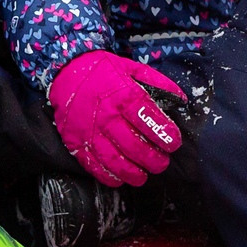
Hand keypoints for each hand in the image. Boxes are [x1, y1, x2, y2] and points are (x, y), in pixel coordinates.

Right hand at [48, 50, 185, 187]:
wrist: (65, 72)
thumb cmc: (102, 71)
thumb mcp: (132, 68)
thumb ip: (157, 83)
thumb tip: (180, 100)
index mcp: (124, 96)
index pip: (150, 120)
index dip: (166, 135)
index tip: (174, 143)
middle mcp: (107, 116)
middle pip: (135, 147)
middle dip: (153, 160)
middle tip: (162, 163)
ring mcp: (90, 131)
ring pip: (115, 161)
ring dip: (133, 173)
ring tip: (144, 176)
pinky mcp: (76, 142)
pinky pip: (94, 165)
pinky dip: (109, 176)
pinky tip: (121, 178)